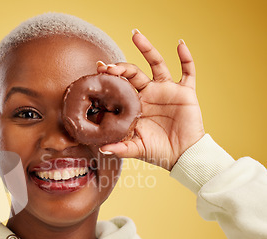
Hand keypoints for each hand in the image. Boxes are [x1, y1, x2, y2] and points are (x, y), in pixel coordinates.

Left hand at [97, 29, 204, 170]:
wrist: (183, 156)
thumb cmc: (158, 151)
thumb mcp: (136, 148)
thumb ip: (120, 147)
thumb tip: (101, 149)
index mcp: (135, 104)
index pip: (120, 85)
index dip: (110, 77)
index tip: (98, 70)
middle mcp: (149, 93)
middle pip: (133, 72)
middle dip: (121, 66)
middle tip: (109, 65)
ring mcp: (167, 90)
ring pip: (156, 63)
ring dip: (147, 49)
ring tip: (135, 35)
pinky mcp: (185, 92)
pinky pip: (188, 71)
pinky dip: (185, 57)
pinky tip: (180, 45)